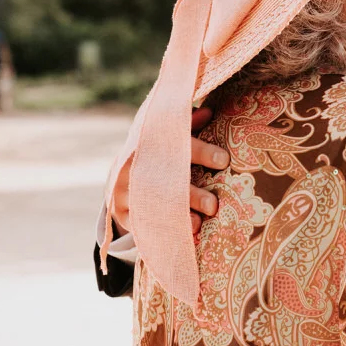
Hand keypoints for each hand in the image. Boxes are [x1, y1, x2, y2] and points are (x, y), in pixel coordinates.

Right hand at [110, 107, 225, 234]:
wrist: (122, 174)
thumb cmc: (157, 151)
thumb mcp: (169, 136)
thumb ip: (189, 125)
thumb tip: (210, 111)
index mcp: (146, 141)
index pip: (176, 145)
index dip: (201, 152)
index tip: (224, 160)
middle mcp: (131, 166)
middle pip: (164, 181)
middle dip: (191, 194)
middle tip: (213, 205)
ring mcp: (123, 191)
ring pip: (153, 205)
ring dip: (178, 216)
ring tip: (199, 223)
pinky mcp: (121, 212)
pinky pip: (142, 224)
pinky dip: (164, 230)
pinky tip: (183, 234)